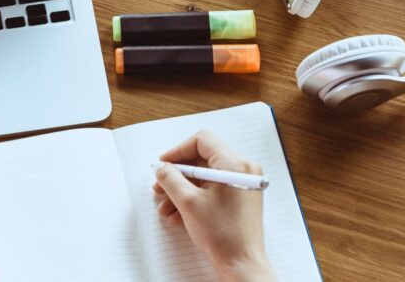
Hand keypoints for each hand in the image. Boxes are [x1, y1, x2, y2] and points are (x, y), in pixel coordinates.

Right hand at [153, 131, 275, 281]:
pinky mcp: (240, 197)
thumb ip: (170, 178)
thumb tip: (162, 168)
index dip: (178, 151)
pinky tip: (179, 213)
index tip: (164, 164)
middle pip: (202, 160)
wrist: (241, 264)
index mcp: (234, 164)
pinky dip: (195, 198)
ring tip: (167, 205)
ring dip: (183, 189)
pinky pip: (213, 189)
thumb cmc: (224, 236)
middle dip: (178, 175)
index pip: (201, 141)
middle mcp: (242, 169)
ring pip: (205, 177)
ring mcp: (242, 184)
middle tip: (162, 185)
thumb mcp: (187, 202)